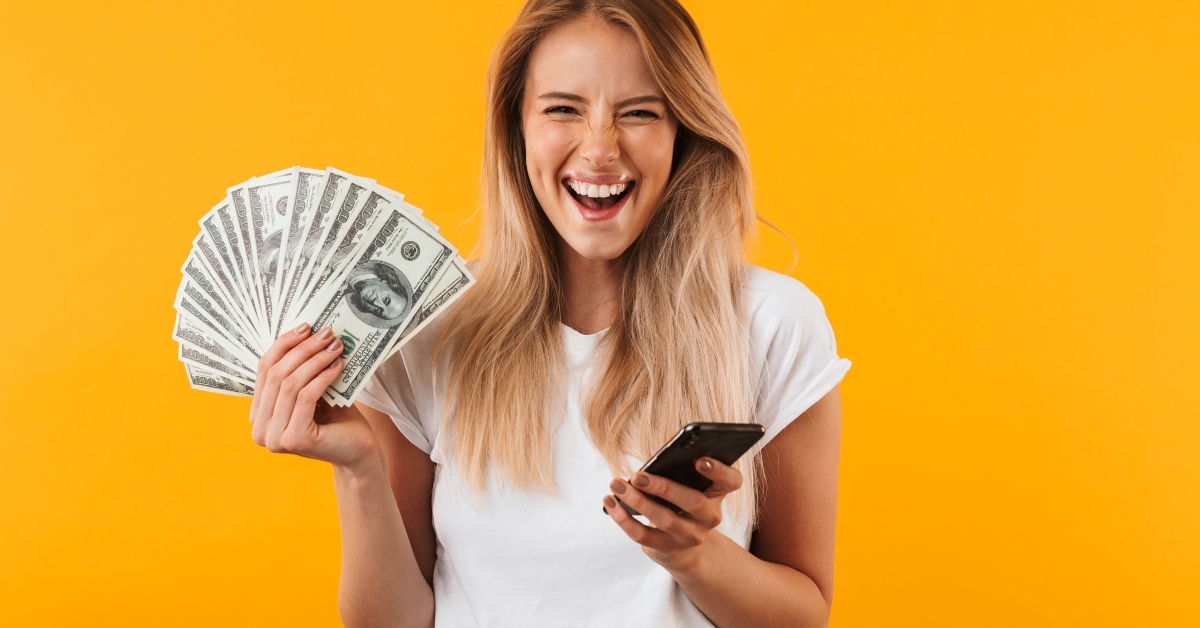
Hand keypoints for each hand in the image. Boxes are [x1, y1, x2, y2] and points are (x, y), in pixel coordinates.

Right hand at [249, 322, 379, 471]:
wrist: (358, 451)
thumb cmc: (336, 419)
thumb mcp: (312, 390)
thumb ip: (299, 369)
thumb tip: (304, 330)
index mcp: (258, 415)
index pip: (263, 370)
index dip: (283, 344)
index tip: (306, 326)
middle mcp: (259, 429)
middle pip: (276, 375)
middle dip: (302, 349)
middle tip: (325, 333)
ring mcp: (274, 437)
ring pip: (290, 384)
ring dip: (315, 360)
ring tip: (335, 346)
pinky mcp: (294, 439)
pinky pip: (305, 396)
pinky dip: (322, 377)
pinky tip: (337, 366)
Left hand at [603, 457, 742, 570]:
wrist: (684, 547)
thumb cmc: (681, 501)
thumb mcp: (687, 485)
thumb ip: (678, 471)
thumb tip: (653, 461)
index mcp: (718, 493)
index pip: (731, 481)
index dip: (719, 471)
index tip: (700, 459)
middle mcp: (710, 517)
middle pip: (694, 503)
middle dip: (664, 488)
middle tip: (637, 475)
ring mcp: (690, 536)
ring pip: (665, 520)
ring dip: (637, 501)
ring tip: (616, 485)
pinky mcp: (667, 549)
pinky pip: (643, 535)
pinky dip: (623, 518)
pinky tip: (609, 502)